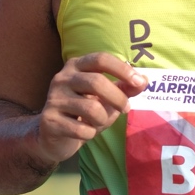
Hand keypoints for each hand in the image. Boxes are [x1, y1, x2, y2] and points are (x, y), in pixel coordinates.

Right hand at [32, 53, 147, 166]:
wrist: (53, 136)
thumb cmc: (83, 112)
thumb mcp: (106, 98)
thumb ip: (124, 89)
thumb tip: (144, 81)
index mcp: (76, 66)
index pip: (101, 59)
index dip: (122, 69)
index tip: (139, 82)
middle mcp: (62, 78)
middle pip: (96, 82)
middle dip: (117, 98)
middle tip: (126, 109)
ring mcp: (53, 98)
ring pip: (91, 108)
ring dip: (103, 120)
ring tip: (98, 123)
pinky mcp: (49, 120)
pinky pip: (82, 129)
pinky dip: (90, 134)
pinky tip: (83, 133)